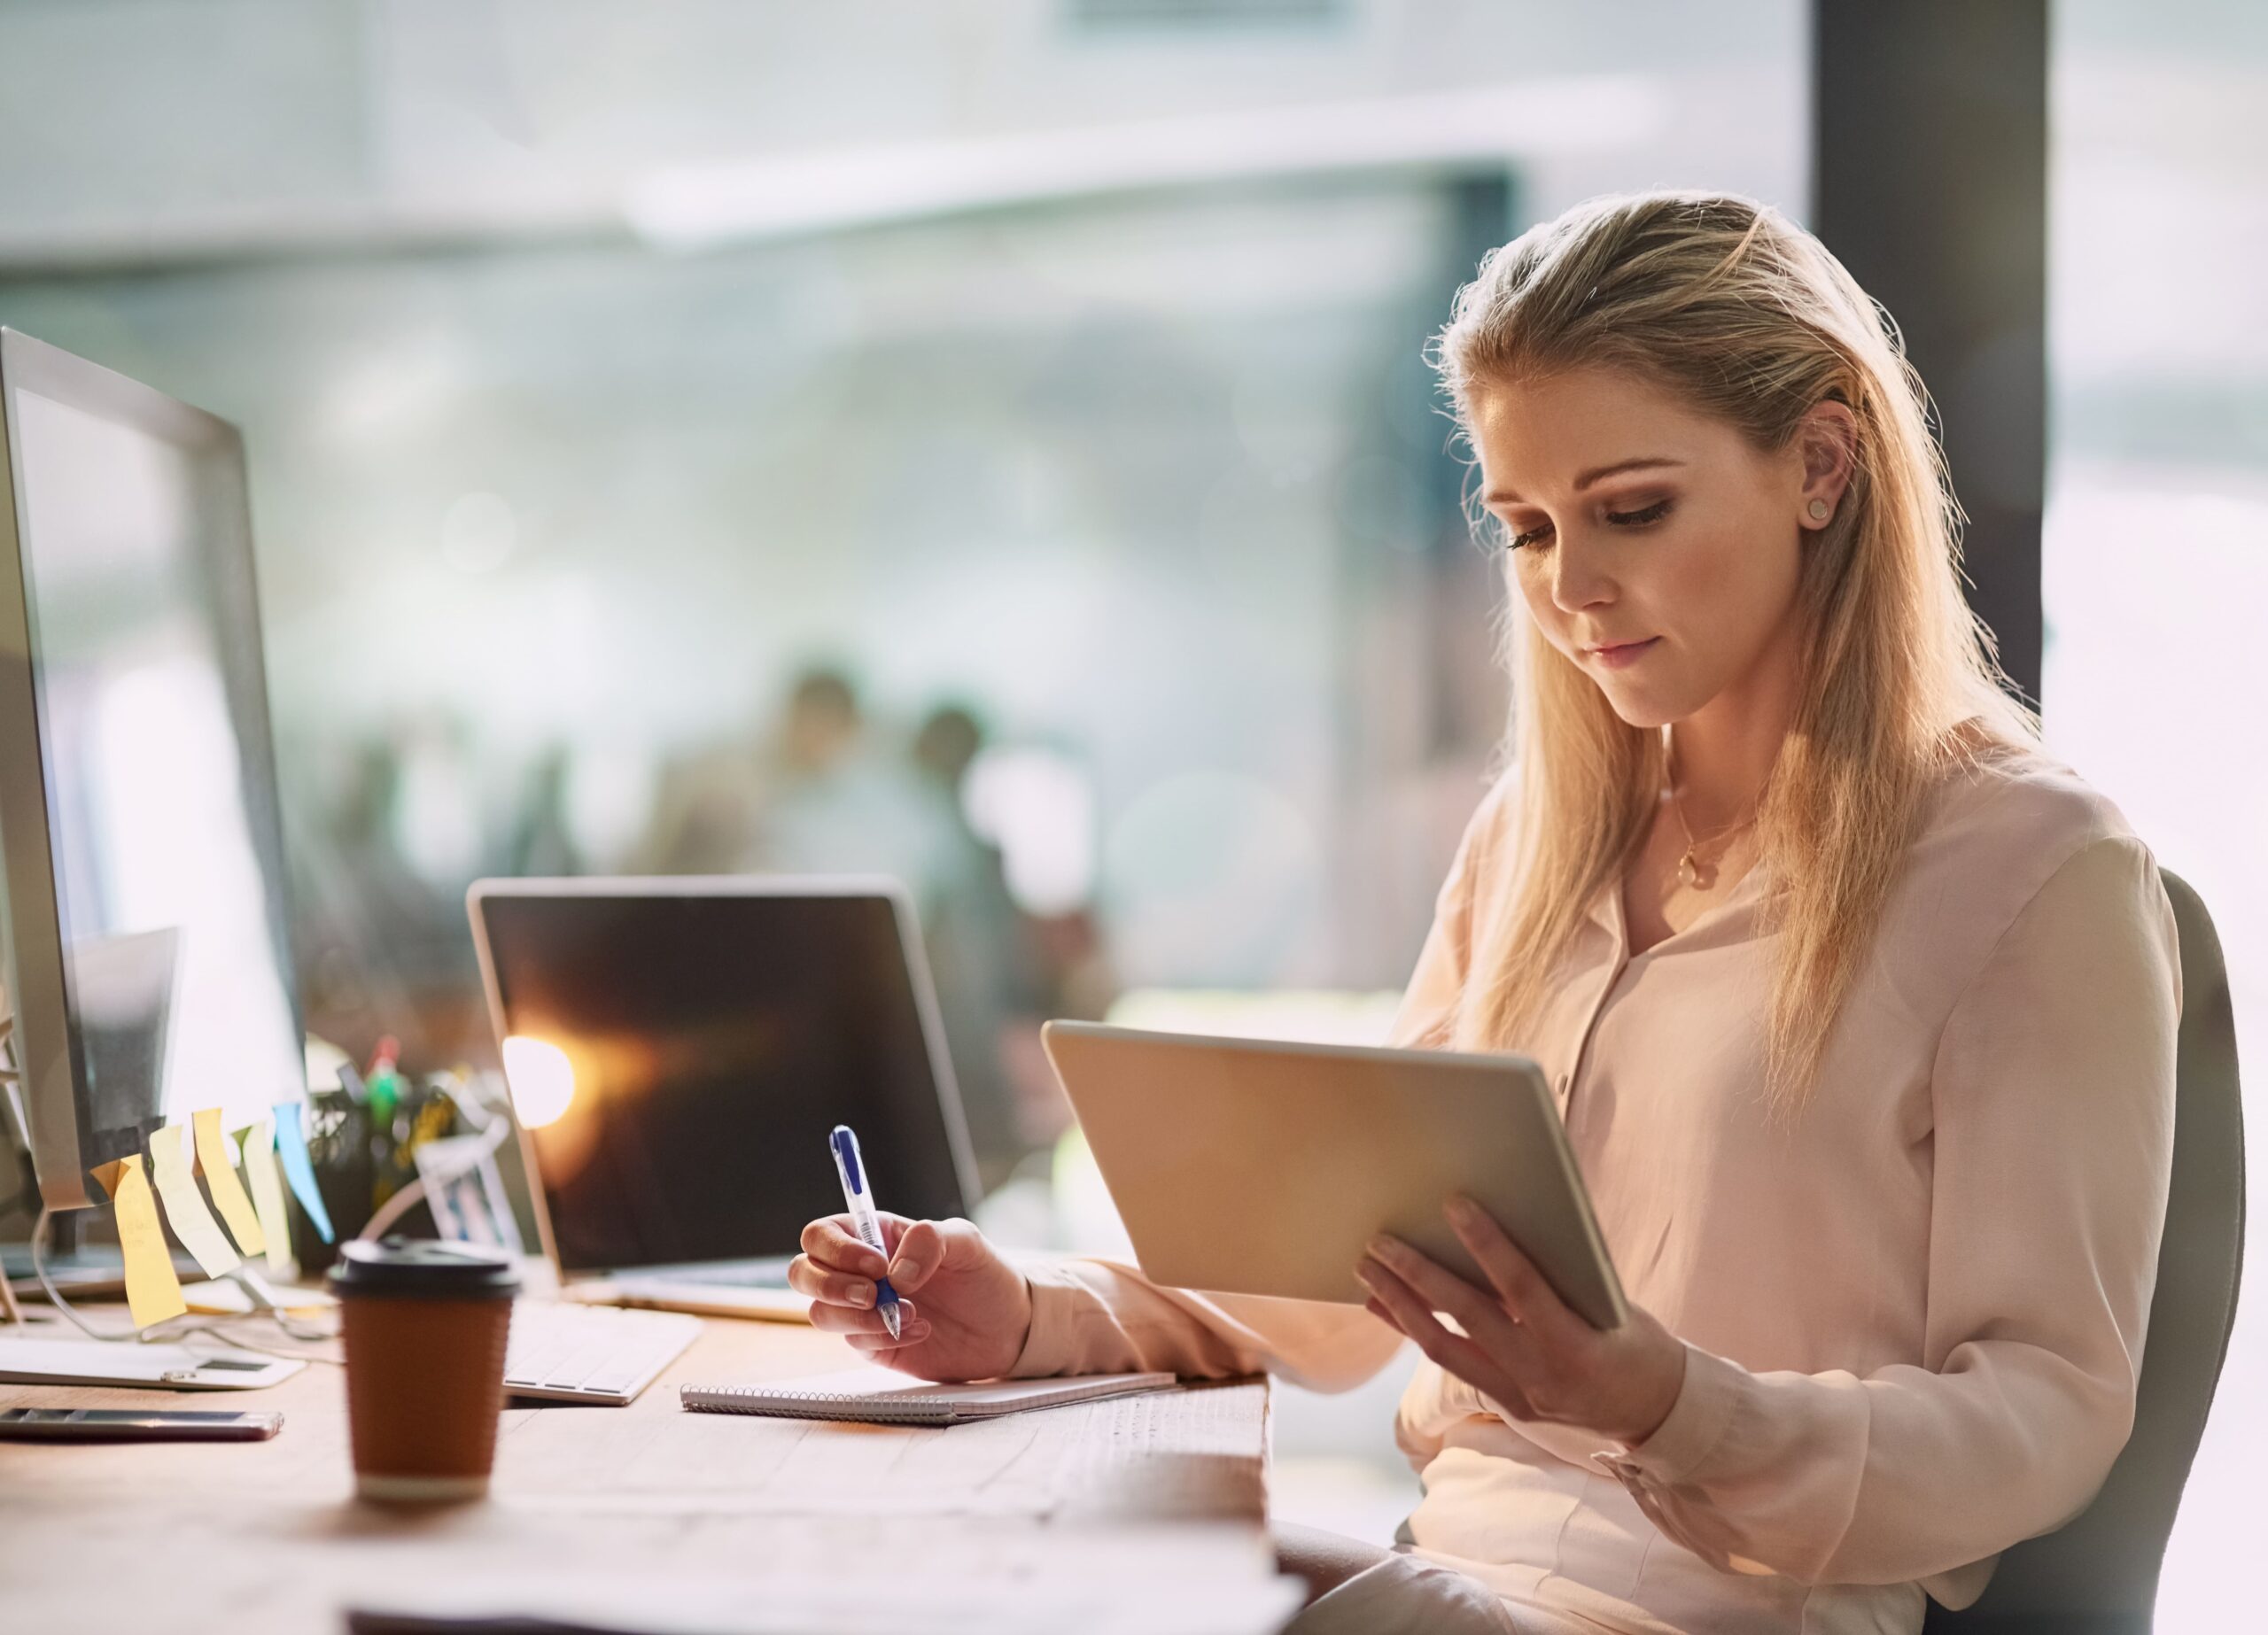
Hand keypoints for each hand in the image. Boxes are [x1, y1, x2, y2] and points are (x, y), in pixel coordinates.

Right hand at [789, 1213, 1032, 1382]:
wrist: (1009, 1327)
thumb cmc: (985, 1275)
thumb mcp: (967, 1242)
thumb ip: (929, 1241)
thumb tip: (895, 1272)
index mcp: (876, 1236)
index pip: (822, 1234)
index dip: (836, 1249)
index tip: (876, 1264)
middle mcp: (860, 1272)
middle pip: (803, 1273)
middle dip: (830, 1285)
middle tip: (874, 1293)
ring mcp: (863, 1309)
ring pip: (820, 1312)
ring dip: (859, 1316)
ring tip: (910, 1313)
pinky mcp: (874, 1343)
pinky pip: (855, 1341)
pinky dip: (883, 1336)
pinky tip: (922, 1330)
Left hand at [1355, 1196, 1685, 1446]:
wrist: (1656, 1412)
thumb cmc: (1636, 1341)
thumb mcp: (1610, 1304)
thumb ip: (1560, 1277)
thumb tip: (1505, 1226)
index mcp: (1575, 1344)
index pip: (1522, 1288)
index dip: (1487, 1244)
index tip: (1454, 1205)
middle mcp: (1541, 1375)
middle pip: (1467, 1319)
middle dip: (1418, 1277)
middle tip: (1380, 1241)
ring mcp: (1519, 1396)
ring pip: (1444, 1349)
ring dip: (1401, 1305)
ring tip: (1368, 1269)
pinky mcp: (1505, 1405)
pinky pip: (1451, 1364)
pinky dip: (1417, 1330)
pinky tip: (1386, 1305)